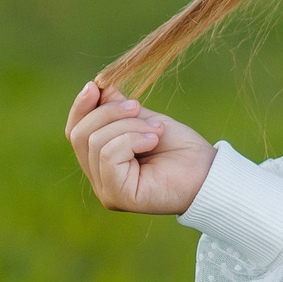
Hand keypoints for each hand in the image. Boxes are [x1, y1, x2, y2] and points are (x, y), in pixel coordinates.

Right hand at [67, 81, 215, 214]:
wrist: (207, 171)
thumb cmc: (179, 148)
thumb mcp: (144, 120)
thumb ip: (118, 108)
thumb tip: (99, 87)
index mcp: (101, 161)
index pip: (75, 131)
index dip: (81, 107)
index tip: (94, 86)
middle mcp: (99, 178)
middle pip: (80, 134)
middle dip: (109, 113)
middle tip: (139, 107)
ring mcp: (106, 189)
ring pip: (95, 142)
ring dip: (128, 126)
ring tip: (155, 130)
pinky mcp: (116, 196)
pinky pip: (108, 155)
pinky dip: (131, 139)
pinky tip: (153, 140)